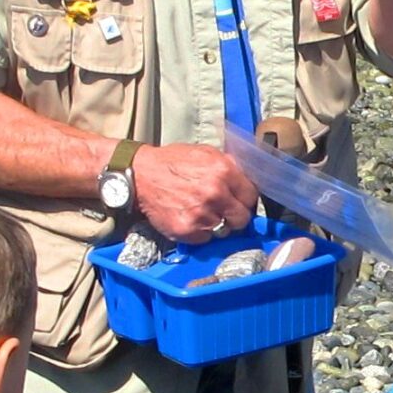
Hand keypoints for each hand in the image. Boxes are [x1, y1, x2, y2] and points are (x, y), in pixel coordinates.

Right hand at [132, 142, 258, 243]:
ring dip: (216, 225)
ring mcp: (201, 214)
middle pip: (242, 218)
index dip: (245, 200)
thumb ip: (228, 166)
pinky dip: (200, 232)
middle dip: (235, 216)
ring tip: (203, 213)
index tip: (239, 201)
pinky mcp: (186, 230)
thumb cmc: (173, 163)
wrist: (141, 175)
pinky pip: (205, 239)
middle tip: (224, 212)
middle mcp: (215, 194)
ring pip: (224, 231)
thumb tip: (247, 179)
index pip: (251, 196)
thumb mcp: (205, 153)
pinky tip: (190, 219)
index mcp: (223, 171)